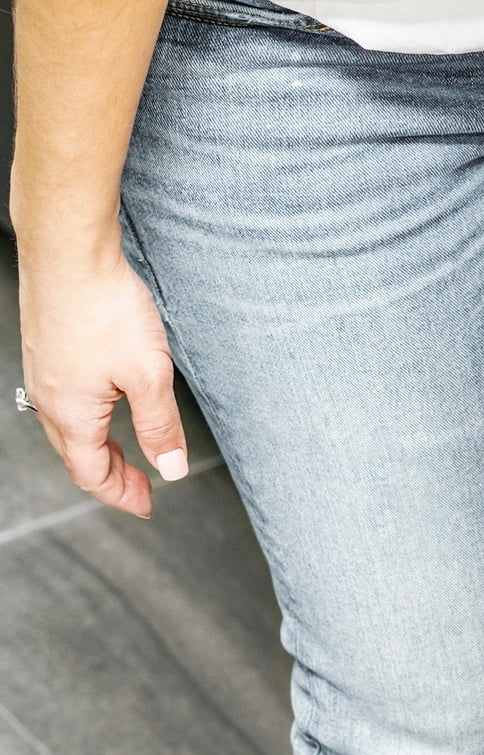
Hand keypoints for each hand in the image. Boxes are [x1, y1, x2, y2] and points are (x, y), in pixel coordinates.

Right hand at [18, 250, 187, 517]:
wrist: (68, 250)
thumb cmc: (103, 306)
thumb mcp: (148, 375)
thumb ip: (160, 426)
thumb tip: (170, 468)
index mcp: (71, 414)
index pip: (91, 475)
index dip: (122, 496)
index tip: (148, 504)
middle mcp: (48, 397)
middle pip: (77, 456)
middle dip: (112, 476)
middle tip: (144, 486)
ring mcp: (42, 372)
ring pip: (69, 428)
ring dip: (100, 447)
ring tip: (132, 452)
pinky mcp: (46, 349)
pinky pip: (64, 400)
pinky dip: (89, 419)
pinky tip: (109, 407)